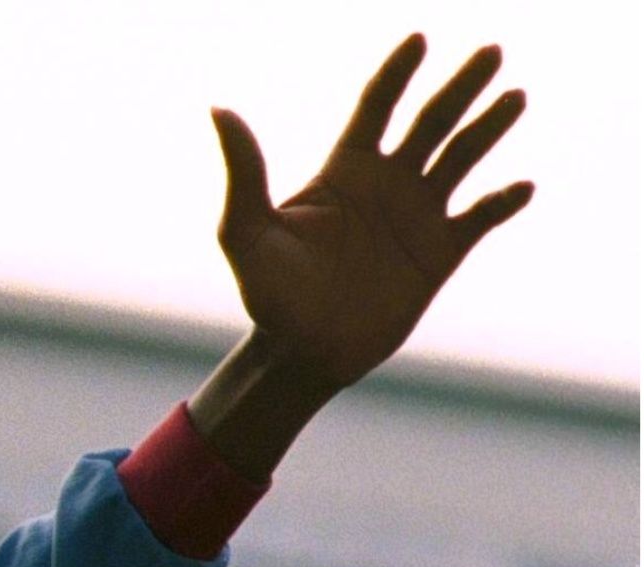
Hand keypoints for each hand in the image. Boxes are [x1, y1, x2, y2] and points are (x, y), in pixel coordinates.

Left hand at [210, 35, 530, 391]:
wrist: (302, 353)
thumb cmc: (268, 295)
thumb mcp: (246, 230)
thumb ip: (244, 171)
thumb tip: (219, 109)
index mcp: (343, 172)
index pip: (376, 106)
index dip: (397, 72)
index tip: (418, 39)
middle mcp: (385, 185)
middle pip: (431, 121)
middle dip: (461, 86)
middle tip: (492, 51)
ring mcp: (416, 216)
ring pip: (462, 158)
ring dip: (490, 127)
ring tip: (516, 96)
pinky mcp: (440, 253)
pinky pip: (480, 217)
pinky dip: (503, 202)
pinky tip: (522, 187)